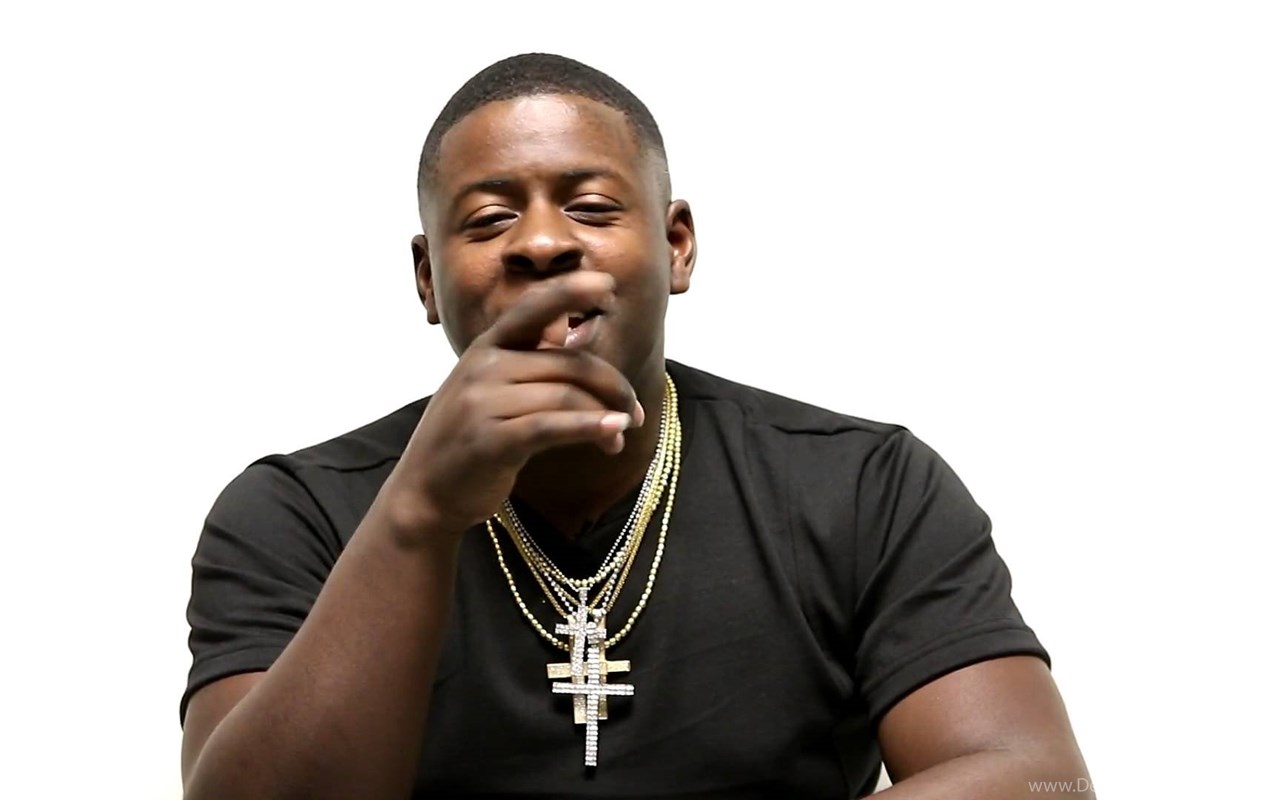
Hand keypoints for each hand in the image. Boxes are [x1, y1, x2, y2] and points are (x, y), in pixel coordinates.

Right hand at [382, 271, 642, 540]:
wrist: (425, 491)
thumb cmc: (470, 438)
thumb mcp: (491, 388)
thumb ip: (528, 360)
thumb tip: (572, 331)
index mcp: (487, 346)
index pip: (533, 307)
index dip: (570, 290)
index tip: (608, 285)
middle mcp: (483, 366)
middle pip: (569, 363)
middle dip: (613, 386)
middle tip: (635, 411)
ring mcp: (483, 401)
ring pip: (566, 394)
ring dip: (606, 416)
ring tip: (620, 436)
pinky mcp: (490, 440)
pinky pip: (551, 426)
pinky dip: (589, 428)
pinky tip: (612, 434)